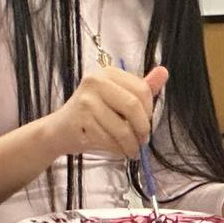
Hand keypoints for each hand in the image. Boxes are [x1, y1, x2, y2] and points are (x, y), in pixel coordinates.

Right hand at [45, 65, 167, 159]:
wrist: (59, 131)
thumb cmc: (92, 115)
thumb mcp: (118, 98)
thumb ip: (141, 87)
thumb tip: (164, 72)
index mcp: (108, 73)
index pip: (142, 90)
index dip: (149, 112)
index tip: (146, 124)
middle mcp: (95, 81)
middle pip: (133, 106)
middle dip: (142, 129)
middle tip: (143, 141)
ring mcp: (86, 100)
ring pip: (122, 128)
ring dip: (131, 145)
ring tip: (131, 150)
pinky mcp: (80, 120)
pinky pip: (109, 140)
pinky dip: (117, 150)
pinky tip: (117, 150)